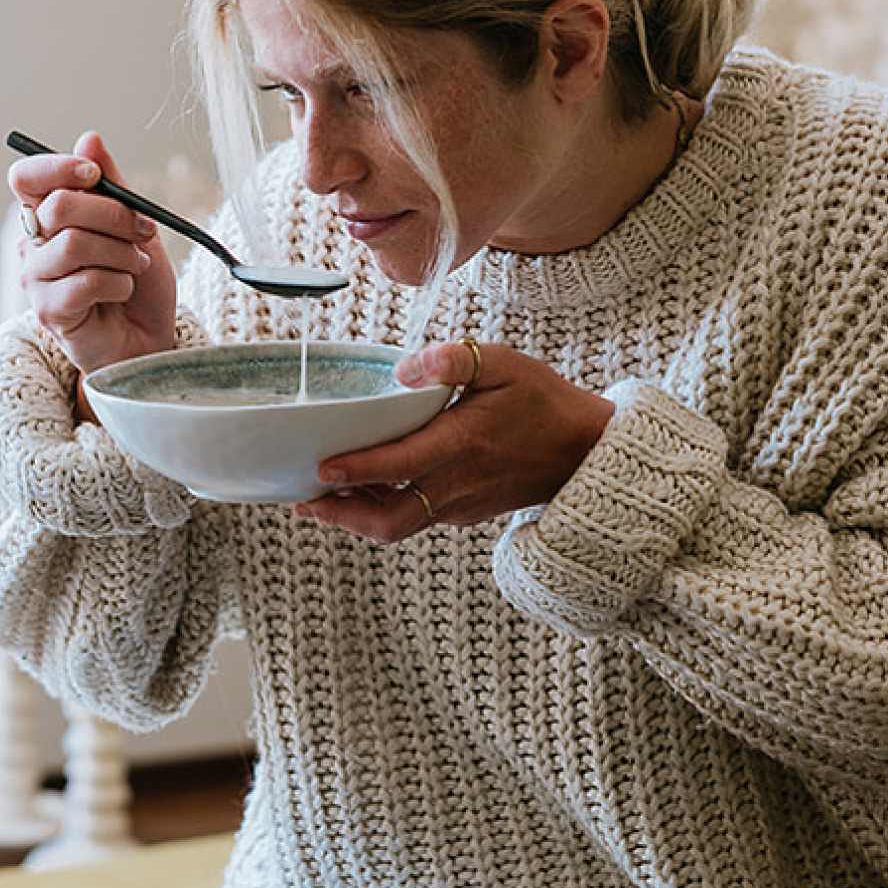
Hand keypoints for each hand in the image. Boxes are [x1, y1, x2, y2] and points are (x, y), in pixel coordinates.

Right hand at [9, 133, 180, 396]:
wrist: (150, 340)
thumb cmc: (138, 286)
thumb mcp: (134, 225)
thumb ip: (111, 185)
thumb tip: (89, 139)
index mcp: (48, 218)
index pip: (26, 179)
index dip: (57, 168)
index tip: (93, 176)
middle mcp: (34, 246)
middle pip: (57, 207)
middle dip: (112, 215)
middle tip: (141, 231)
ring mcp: (37, 281)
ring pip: (72, 244)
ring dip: (119, 253)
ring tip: (136, 266)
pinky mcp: (49, 313)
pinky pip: (84, 282)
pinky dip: (117, 283)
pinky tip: (123, 292)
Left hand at [295, 341, 614, 541]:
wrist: (585, 451)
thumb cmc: (542, 402)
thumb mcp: (504, 364)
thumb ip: (453, 360)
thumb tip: (404, 368)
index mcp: (463, 445)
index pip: (400, 466)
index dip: (357, 471)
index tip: (320, 469)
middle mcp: (458, 485)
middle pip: (389, 523)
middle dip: (341, 517)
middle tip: (303, 501)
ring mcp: (460, 506)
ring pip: (397, 526)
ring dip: (355, 515)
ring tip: (317, 497)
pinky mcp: (462, 513)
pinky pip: (414, 517)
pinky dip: (382, 507)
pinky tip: (362, 487)